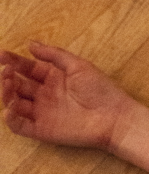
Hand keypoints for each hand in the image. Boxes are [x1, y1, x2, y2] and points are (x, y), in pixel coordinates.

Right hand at [1, 43, 133, 151]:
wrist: (113, 116)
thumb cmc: (100, 89)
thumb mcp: (77, 66)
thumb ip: (54, 55)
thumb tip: (30, 43)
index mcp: (53, 77)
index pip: (27, 68)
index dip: (13, 61)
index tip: (1, 55)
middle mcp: (44, 94)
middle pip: (18, 85)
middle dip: (8, 77)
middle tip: (5, 72)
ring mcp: (42, 112)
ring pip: (15, 104)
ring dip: (7, 95)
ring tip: (7, 85)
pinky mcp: (41, 130)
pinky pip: (20, 125)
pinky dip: (11, 119)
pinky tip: (9, 109)